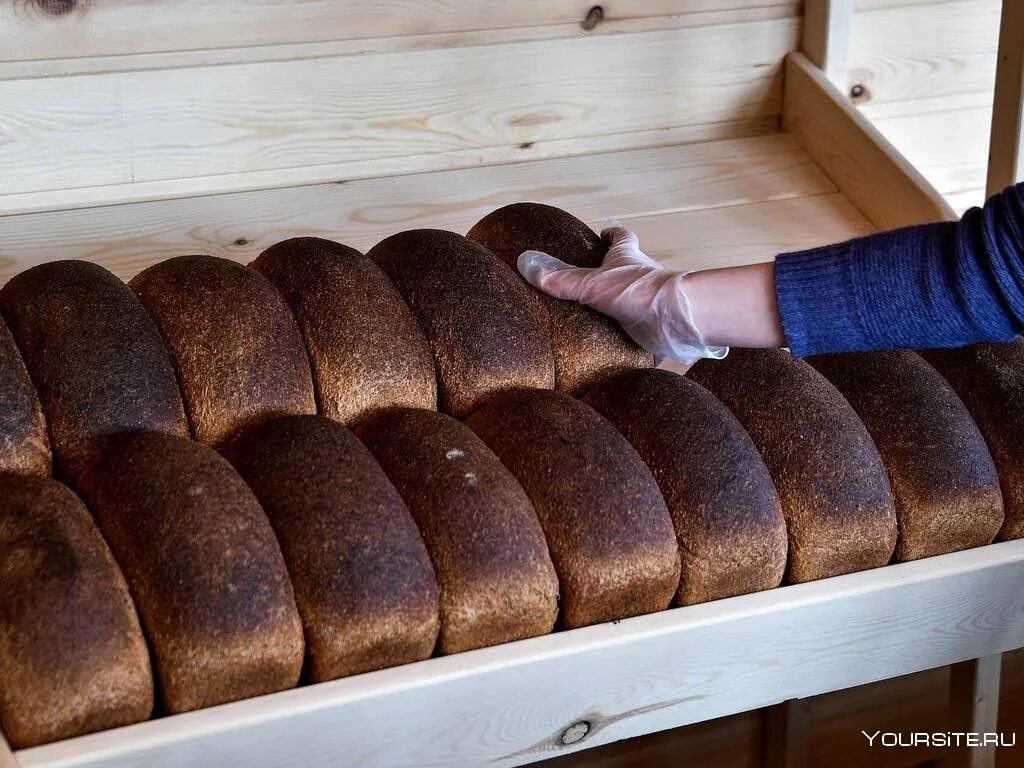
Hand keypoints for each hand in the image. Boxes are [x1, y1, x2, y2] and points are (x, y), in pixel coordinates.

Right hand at [517, 226, 728, 364]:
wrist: (674, 319)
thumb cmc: (636, 291)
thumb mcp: (591, 283)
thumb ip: (560, 279)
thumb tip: (526, 265)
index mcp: (629, 257)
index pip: (622, 237)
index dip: (612, 234)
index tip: (603, 233)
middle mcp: (642, 277)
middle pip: (628, 270)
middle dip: (611, 276)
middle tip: (588, 283)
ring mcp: (649, 303)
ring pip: (632, 302)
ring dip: (618, 310)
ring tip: (591, 322)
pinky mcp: (653, 328)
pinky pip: (638, 334)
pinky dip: (626, 341)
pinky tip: (609, 352)